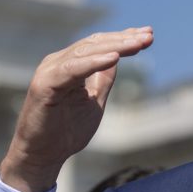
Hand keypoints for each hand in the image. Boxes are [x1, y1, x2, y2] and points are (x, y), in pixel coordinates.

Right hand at [0, 27, 153, 191]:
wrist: (43, 156)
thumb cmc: (67, 131)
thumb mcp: (94, 101)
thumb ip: (103, 79)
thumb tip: (117, 57)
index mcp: (69, 65)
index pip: (98, 44)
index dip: (123, 37)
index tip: (148, 35)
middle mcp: (58, 63)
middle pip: (95, 44)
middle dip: (124, 39)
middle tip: (149, 36)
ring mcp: (50, 72)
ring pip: (85, 52)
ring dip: (114, 46)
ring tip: (138, 44)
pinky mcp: (44, 85)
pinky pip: (72, 70)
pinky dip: (93, 63)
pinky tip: (114, 58)